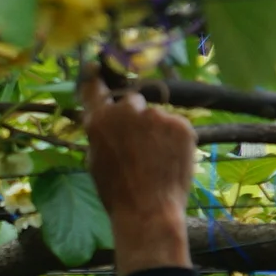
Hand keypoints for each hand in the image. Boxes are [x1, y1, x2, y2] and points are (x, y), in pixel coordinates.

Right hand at [80, 70, 195, 275]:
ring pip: (156, 116)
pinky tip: (170, 160)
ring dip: (156, 130)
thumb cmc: (116, 192)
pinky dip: (174, 139)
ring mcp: (156, 116)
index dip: (95, 75)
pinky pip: (176, 126)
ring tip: (156, 159)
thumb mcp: (96, 159)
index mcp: (99, 120)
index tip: (97, 64)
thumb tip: (108, 120)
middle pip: (131, 100)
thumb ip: (101, 133)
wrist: (148, 210)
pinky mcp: (181, 125)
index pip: (94, 87)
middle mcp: (126, 111)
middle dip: (134, 115)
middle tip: (139, 142)